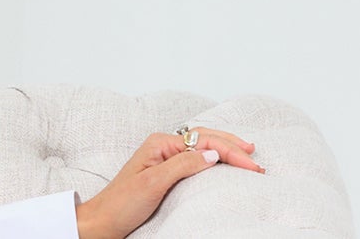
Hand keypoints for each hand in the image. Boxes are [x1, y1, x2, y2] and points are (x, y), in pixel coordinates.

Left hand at [74, 126, 262, 238]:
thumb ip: (183, 165)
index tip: (252, 165)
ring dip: (225, 149)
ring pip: (202, 146)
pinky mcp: (166, 172)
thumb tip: (213, 153)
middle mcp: (163, 146)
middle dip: (232, 146)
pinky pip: (195, 159)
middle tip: (256, 158)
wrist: (104, 220)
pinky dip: (214, 159)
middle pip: (205, 138)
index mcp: (160, 143)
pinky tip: (224, 162)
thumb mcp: (154, 183)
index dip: (230, 151)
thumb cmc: (122, 203)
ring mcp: (165, 158)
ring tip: (247, 154)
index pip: (204, 140)